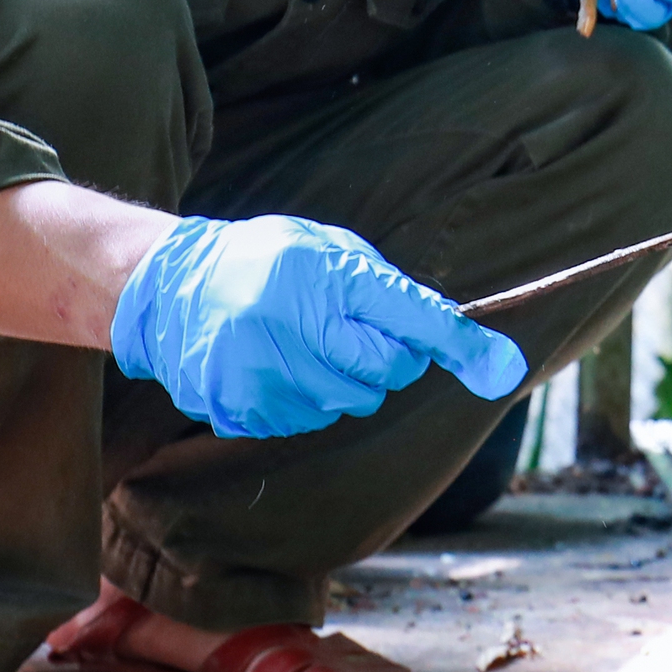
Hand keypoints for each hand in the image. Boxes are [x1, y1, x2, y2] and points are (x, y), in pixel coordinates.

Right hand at [109, 216, 526, 438]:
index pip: (408, 316)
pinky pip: (305, 421)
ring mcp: (264, 371)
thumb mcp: (328, 250)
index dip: (457, 343)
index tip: (501, 367)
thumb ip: (392, 292)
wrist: (170, 287)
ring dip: (342, 381)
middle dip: (386, 358)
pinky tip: (276, 366)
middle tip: (351, 330)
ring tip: (304, 343)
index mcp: (322, 273)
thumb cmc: (265, 260)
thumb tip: (461, 340)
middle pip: (385, 372)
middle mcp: (293, 323)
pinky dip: (304, 400)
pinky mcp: (241, 409)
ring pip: (347, 402)